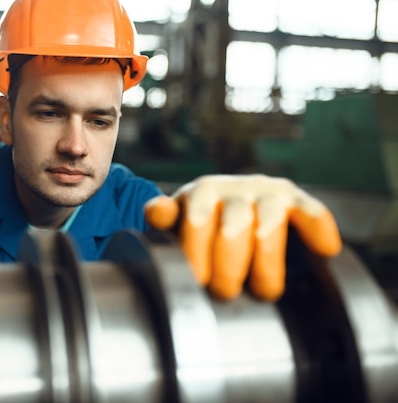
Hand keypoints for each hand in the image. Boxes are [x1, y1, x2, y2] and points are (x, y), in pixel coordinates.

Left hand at [145, 174, 341, 300]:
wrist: (224, 202)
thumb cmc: (196, 222)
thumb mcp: (174, 220)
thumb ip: (162, 217)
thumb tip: (157, 212)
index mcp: (201, 192)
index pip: (197, 221)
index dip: (198, 255)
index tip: (197, 282)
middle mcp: (235, 188)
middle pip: (234, 225)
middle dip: (229, 267)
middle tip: (225, 294)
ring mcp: (266, 192)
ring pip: (270, 222)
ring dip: (268, 260)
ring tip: (264, 292)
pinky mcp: (294, 200)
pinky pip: (311, 210)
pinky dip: (319, 228)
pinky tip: (325, 251)